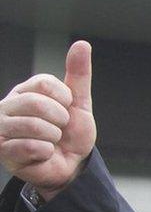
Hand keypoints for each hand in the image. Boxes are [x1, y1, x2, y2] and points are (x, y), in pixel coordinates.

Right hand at [0, 41, 96, 201]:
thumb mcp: (79, 104)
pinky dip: (46, 152)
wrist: (70, 166)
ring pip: (34, 126)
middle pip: (35, 103)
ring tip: (50, 142)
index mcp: (25, 91)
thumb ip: (78, 75)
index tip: (66, 110)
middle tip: (59, 129)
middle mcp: (8, 106)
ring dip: (53, 138)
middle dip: (59, 120)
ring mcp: (2, 128)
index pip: (45, 84)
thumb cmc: (70, 135)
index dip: (64, 100)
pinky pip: (32, 147)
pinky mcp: (3, 150)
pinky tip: (41, 154)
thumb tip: (82, 44)